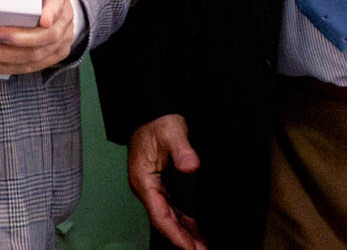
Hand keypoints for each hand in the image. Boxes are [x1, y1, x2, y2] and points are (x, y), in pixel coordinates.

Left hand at [0, 0, 75, 76]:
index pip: (58, 3)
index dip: (52, 12)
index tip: (43, 20)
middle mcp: (64, 20)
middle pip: (45, 36)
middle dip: (18, 39)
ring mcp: (61, 40)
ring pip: (36, 55)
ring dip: (6, 58)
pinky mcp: (53, 55)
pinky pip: (31, 66)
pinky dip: (7, 67)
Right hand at [128, 115, 204, 248]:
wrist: (150, 110)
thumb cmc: (158, 121)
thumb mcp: (172, 131)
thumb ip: (182, 149)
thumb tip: (192, 165)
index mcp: (144, 180)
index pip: (159, 215)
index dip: (175, 234)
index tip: (190, 248)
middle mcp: (146, 187)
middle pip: (164, 220)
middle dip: (182, 239)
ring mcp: (152, 187)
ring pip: (168, 216)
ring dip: (184, 232)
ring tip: (202, 247)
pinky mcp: (160, 183)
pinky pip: (171, 208)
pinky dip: (183, 221)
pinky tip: (195, 229)